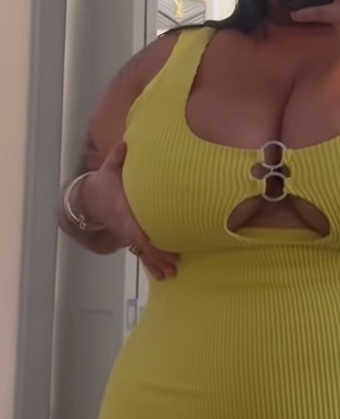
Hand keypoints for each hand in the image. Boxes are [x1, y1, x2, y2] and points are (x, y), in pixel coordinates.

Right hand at [82, 143, 177, 280]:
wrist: (88, 201)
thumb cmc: (103, 184)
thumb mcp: (108, 169)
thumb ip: (117, 157)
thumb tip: (125, 142)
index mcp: (121, 211)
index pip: (132, 226)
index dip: (142, 237)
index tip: (153, 244)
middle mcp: (125, 226)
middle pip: (141, 245)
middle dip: (155, 257)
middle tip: (171, 267)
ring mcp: (128, 234)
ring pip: (142, 253)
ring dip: (155, 265)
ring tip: (169, 276)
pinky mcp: (131, 238)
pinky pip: (142, 253)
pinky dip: (152, 263)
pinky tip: (163, 273)